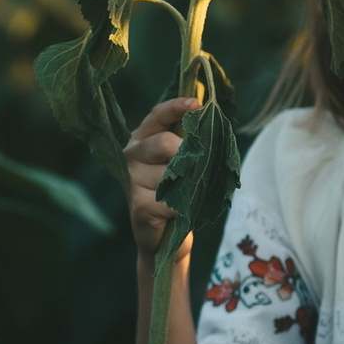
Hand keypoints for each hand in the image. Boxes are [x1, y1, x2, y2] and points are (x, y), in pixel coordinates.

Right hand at [123, 96, 198, 257]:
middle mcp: (132, 155)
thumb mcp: (183, 164)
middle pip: (164, 142)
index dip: (177, 108)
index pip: (158, 116)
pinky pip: (171, 199)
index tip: (198, 105)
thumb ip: (191, 143)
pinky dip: (186, 206)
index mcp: (142, 139)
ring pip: (171, 173)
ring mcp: (131, 180)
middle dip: (189, 153)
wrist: (163, 238)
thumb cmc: (177, 194)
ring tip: (194, 193)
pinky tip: (186, 211)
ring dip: (190, 184)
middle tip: (201, 167)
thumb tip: (211, 123)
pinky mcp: (137, 204)